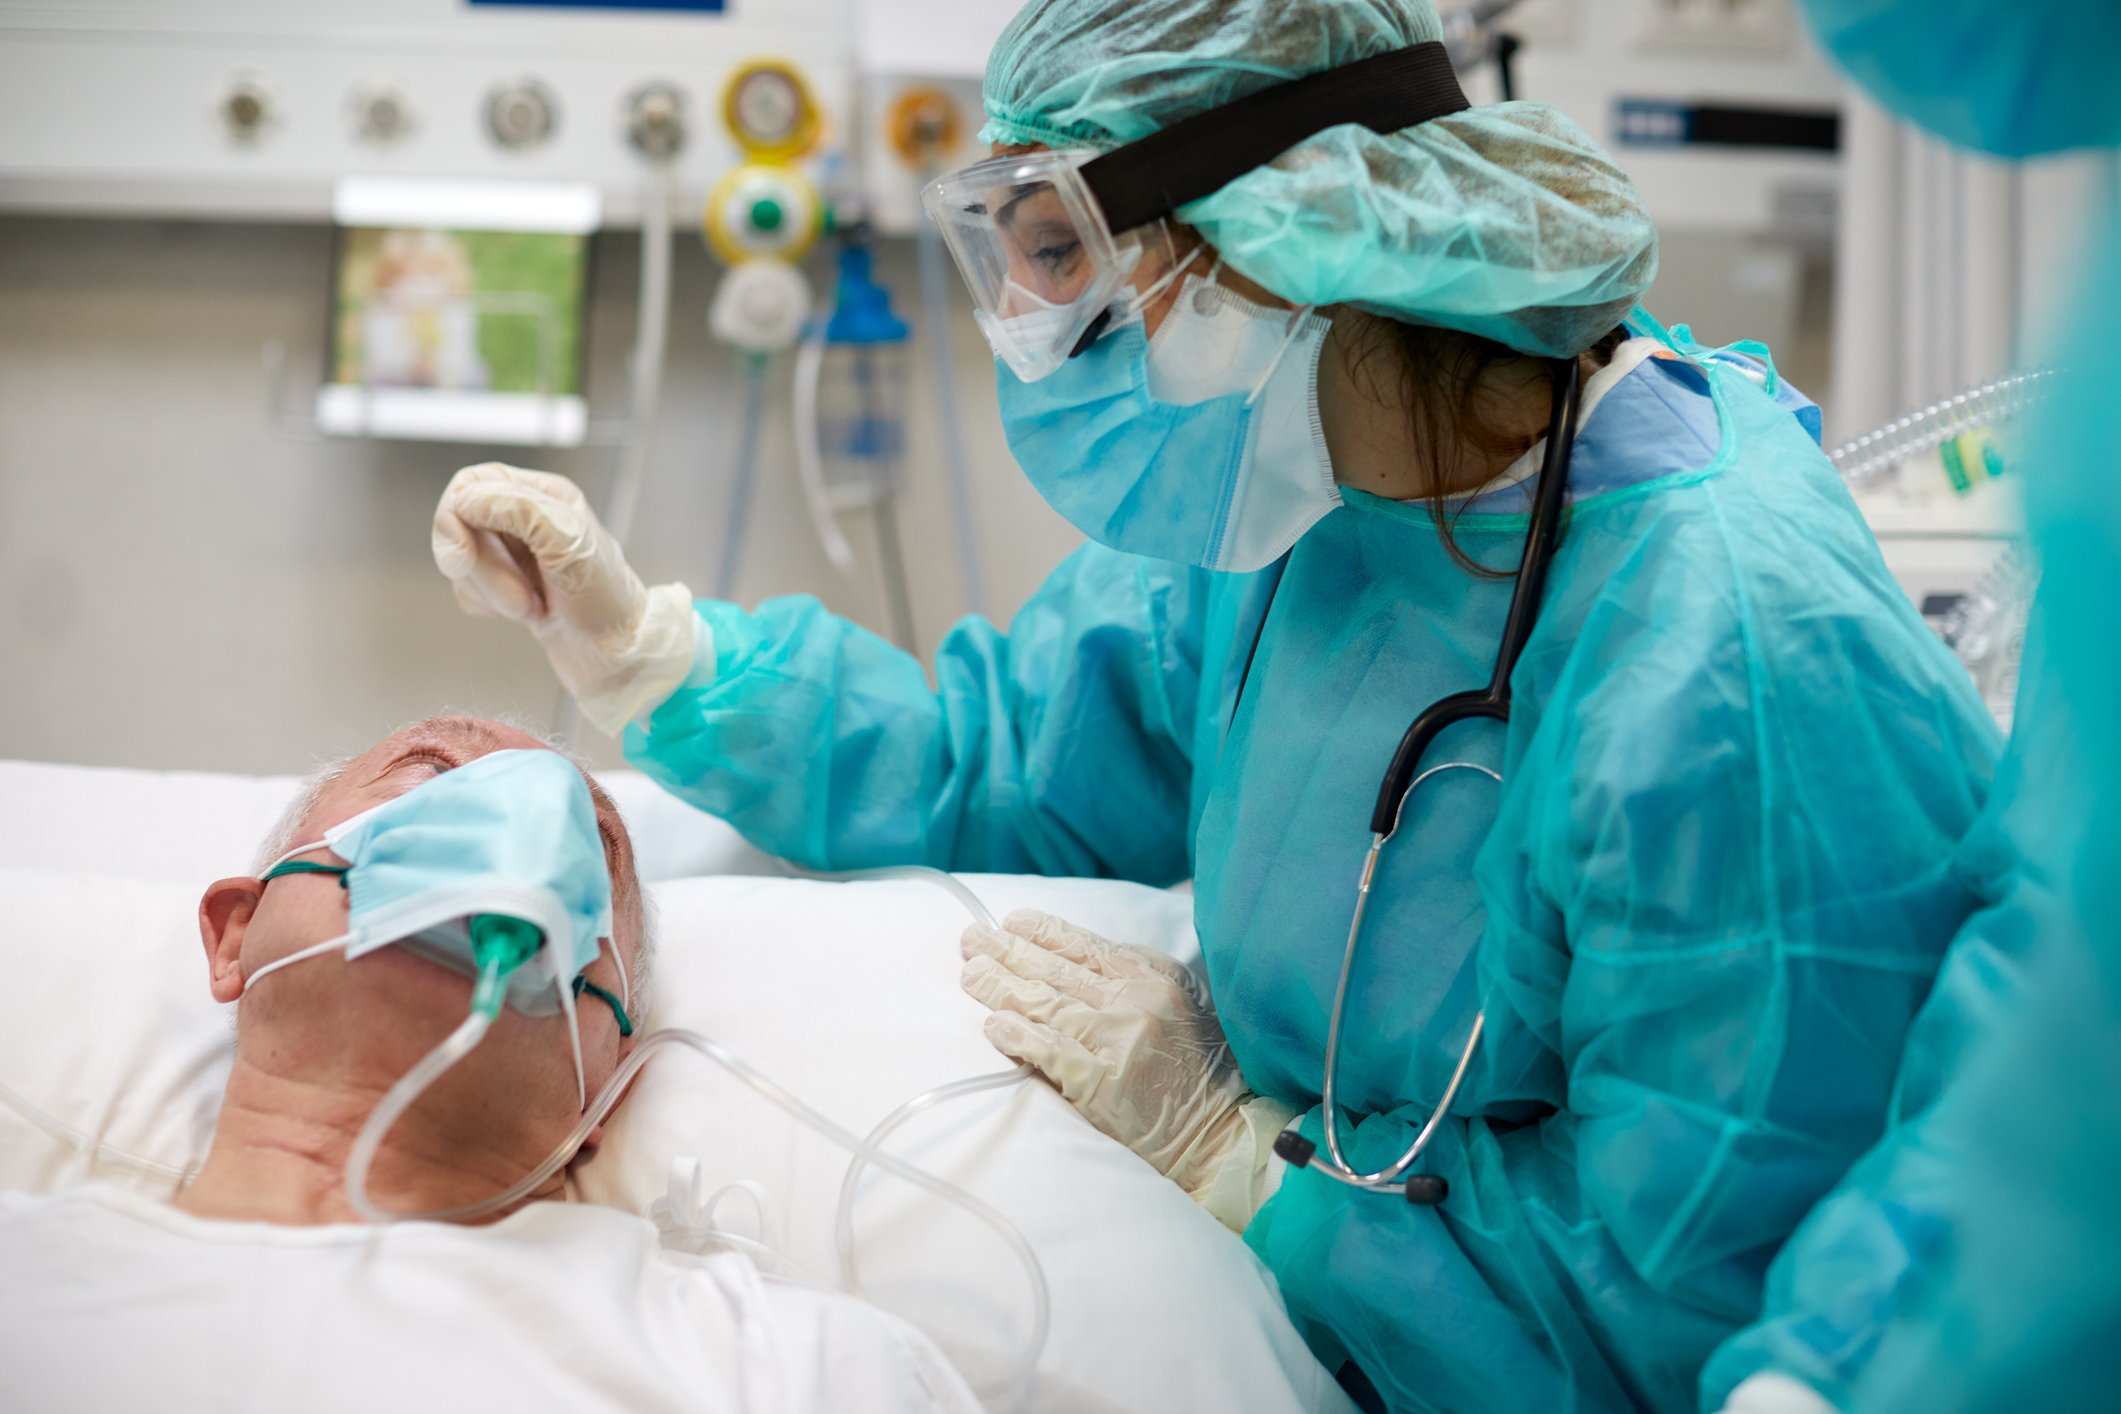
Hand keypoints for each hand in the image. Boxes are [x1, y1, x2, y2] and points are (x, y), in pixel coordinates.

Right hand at [432, 463, 696, 734]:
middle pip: (462, 524)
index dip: (457, 517)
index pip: (472, 484)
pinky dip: (489, 605)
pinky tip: (526, 614)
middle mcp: (527, 518)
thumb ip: (517, 509)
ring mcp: (516, 554)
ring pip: (464, 560)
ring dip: (492, 591)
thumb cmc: (607, 600)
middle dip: (484, 568)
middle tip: (520, 598)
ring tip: (533, 607)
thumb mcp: (569, 542)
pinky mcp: (507, 585)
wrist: (619, 656)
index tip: (462, 556)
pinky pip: (468, 588)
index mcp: (544, 495)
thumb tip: (465, 500)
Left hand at [961, 909, 1293, 1230]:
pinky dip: (1016, 1036)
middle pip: (1055, 969)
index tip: (1010, 921)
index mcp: (1154, 976)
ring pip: (1043, 1004)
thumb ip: (1137, 975)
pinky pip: (1047, 1052)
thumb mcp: (1183, 1002)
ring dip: (999, 986)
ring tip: (969, 975)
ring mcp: (1116, 1040)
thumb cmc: (1202, 1071)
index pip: (1085, 944)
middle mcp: (1134, 1000)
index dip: (1042, 930)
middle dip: (1006, 951)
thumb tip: (1076, 954)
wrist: (1223, 1134)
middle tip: (970, 939)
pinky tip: (993, 1026)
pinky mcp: (1100, 1082)